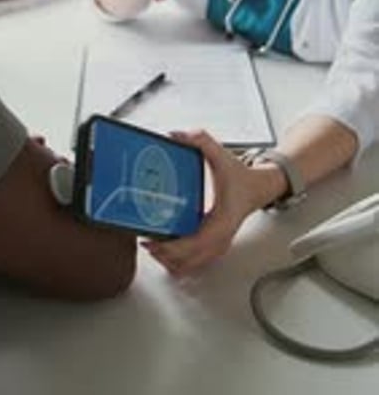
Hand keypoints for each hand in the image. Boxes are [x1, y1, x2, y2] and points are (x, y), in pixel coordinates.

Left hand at [142, 131, 261, 275]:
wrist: (257, 188)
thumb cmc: (240, 177)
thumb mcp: (221, 155)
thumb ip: (201, 141)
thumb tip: (177, 135)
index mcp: (221, 221)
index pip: (195, 244)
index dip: (172, 247)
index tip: (154, 241)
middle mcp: (220, 238)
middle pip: (188, 261)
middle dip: (163, 254)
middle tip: (144, 239)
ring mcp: (217, 246)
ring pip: (190, 266)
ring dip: (169, 261)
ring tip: (151, 245)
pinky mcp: (213, 247)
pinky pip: (194, 264)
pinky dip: (178, 263)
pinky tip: (165, 252)